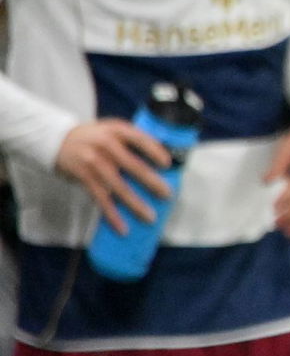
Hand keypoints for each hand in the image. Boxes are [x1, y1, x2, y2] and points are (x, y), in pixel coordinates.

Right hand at [55, 120, 171, 235]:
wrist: (56, 139)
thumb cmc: (93, 136)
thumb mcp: (112, 128)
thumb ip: (132, 139)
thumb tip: (163, 154)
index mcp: (117, 130)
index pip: (140, 138)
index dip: (155, 151)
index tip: (168, 164)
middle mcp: (106, 145)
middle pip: (132, 165)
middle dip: (151, 182)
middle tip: (167, 194)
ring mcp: (94, 163)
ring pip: (118, 186)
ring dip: (135, 203)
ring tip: (150, 216)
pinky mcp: (84, 178)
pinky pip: (101, 199)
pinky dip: (112, 214)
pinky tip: (122, 227)